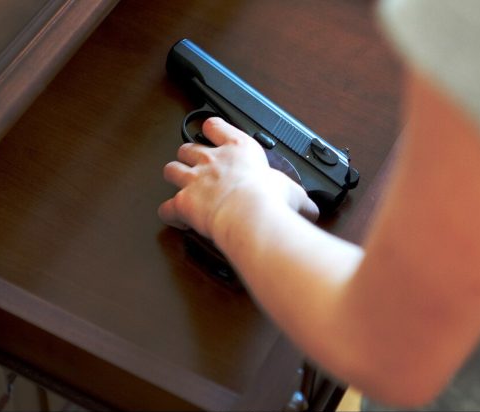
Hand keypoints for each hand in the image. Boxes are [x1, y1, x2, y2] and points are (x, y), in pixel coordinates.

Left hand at [158, 117, 318, 240]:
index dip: (212, 129)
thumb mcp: (293, 192)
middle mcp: (213, 160)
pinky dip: (170, 213)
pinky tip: (176, 218)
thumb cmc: (270, 199)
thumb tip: (313, 210)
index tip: (213, 131)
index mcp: (239, 149)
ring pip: (171, 170)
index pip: (216, 126)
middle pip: (188, 148)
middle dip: (189, 156)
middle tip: (196, 166)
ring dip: (174, 177)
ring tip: (180, 186)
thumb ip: (300, 198)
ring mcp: (194, 180)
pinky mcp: (183, 203)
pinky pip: (166, 207)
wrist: (250, 215)